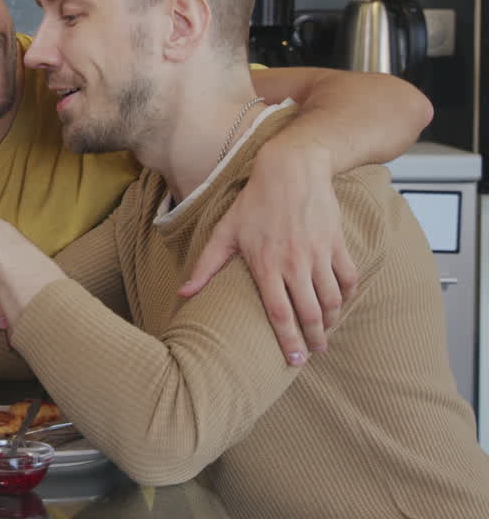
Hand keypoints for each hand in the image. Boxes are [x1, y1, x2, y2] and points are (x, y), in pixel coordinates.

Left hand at [181, 144, 358, 365]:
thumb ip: (205, 266)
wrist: (291, 170)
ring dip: (331, 321)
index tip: (293, 361)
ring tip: (324, 333)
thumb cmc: (253, 202)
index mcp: (266, 265)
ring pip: (332, 300)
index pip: (279, 313)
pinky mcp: (337, 244)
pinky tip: (339, 305)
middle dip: (314, 339)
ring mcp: (319, 254)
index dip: (288, 340)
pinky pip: (349, 278)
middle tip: (313, 355)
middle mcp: (295, 263)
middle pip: (310, 313)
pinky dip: (347, 296)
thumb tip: (183, 294)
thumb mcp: (225, 231)